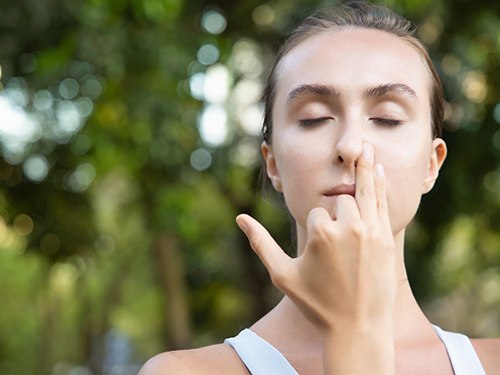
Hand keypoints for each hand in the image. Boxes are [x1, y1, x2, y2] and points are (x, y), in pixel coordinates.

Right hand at [236, 143, 395, 332]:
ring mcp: (369, 231)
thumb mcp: (282, 274)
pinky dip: (379, 185)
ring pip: (363, 192)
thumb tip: (239, 218)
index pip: (315, 214)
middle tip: (338, 236)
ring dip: (364, 170)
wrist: (358, 328)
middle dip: (336, 214)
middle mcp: (346, 227)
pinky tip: (379, 170)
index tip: (320, 256)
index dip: (315, 231)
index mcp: (319, 234)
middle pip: (337, 202)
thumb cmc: (316, 303)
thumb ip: (260, 243)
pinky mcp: (385, 238)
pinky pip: (381, 204)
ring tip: (366, 147)